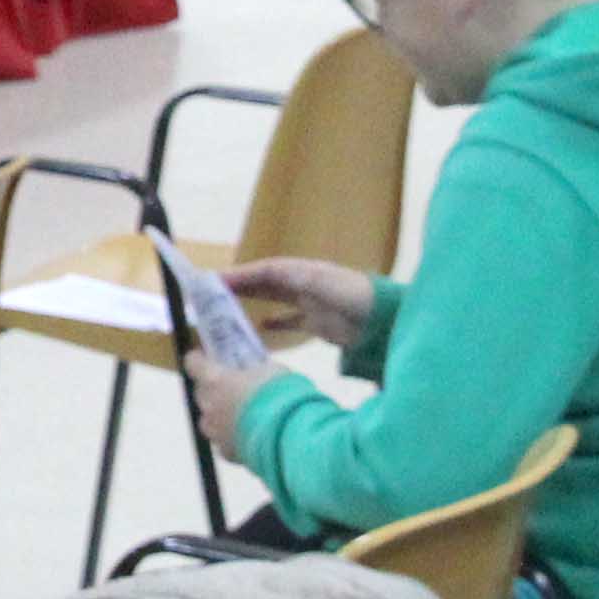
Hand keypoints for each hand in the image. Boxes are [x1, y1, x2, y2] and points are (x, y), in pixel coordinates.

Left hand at [188, 351, 272, 462]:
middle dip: (212, 388)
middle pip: (201, 392)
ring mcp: (216, 432)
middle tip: (229, 385)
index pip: (193, 363)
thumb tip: (256, 371)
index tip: (204, 357)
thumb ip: (256, 370)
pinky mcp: (227, 452)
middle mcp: (210, 406)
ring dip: (218, 414)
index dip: (198, 359)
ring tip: (237, 412)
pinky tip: (248, 434)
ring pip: (208, 420)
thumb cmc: (281, 394)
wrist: (290, 434)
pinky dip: (233, 436)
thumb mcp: (271, 370)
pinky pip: (224, 441)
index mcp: (216, 380)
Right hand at [220, 257, 375, 353]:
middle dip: (242, 284)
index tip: (215, 281)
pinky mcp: (319, 323)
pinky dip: (276, 322)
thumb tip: (263, 273)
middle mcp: (305, 283)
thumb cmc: (354, 297)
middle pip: (267, 281)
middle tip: (213, 293)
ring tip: (228, 308)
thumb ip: (293, 278)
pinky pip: (291, 320)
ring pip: (276, 298)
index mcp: (303, 271)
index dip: (241, 274)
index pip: (265, 270)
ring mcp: (312, 302)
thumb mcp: (322, 283)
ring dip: (254, 300)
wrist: (384, 319)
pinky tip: (260, 327)